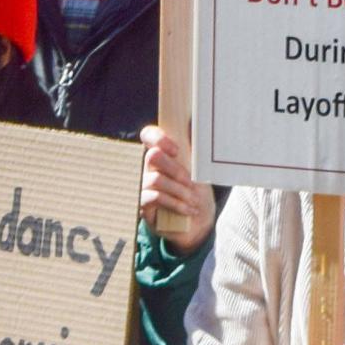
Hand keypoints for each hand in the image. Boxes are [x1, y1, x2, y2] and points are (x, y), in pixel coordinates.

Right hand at [138, 127, 214, 248]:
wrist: (198, 222)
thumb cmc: (198, 191)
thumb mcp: (200, 170)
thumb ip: (196, 148)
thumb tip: (197, 123)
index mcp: (163, 154)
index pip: (148, 135)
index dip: (158, 138)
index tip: (176, 150)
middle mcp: (149, 167)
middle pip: (153, 156)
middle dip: (176, 169)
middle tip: (191, 182)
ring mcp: (145, 185)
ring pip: (157, 180)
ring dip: (180, 191)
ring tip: (194, 200)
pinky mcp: (144, 204)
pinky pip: (155, 198)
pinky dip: (176, 203)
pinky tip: (189, 209)